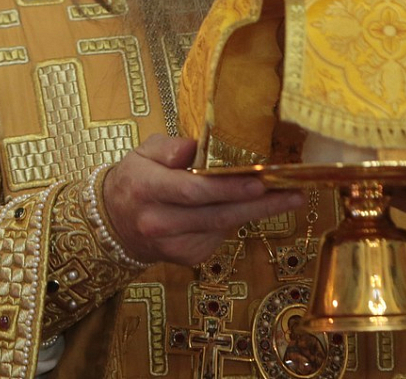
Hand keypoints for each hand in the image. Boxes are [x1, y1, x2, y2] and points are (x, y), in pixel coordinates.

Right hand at [101, 134, 303, 265]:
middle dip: (258, 204)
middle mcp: (158, 221)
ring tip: (287, 197)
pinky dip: (236, 220)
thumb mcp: (142, 151)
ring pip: (222, 228)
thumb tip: (194, 148)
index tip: (259, 180)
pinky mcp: (186, 258)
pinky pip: (219, 236)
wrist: (114, 222)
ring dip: (257, 213)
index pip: (191, 191)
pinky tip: (250, 206)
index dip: (228, 188)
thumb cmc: (135, 178)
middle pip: (215, 214)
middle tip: (291, 193)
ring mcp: (172, 245)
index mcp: (145, 188)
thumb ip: (168, 147)